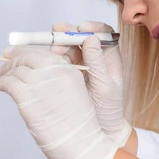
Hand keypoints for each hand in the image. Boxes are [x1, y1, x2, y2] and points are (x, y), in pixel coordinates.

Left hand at [0, 48, 118, 158]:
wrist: (84, 145)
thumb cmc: (80, 126)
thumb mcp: (77, 93)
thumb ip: (60, 80)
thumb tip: (37, 73)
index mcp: (69, 70)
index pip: (41, 53)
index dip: (24, 52)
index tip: (14, 53)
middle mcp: (55, 74)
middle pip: (27, 58)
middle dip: (12, 60)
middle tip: (4, 66)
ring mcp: (41, 86)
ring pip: (16, 70)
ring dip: (5, 72)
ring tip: (1, 78)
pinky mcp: (29, 100)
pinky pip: (9, 83)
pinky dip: (2, 83)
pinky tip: (1, 87)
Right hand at [51, 21, 132, 146]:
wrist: (100, 130)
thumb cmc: (108, 110)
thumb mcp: (104, 86)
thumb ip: (97, 63)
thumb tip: (91, 39)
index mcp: (111, 59)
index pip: (104, 35)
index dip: (93, 27)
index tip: (82, 28)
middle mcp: (96, 58)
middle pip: (82, 37)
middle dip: (70, 32)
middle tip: (57, 30)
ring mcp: (82, 64)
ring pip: (70, 47)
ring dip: (60, 43)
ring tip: (52, 49)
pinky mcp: (70, 73)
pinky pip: (61, 59)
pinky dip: (54, 56)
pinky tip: (48, 58)